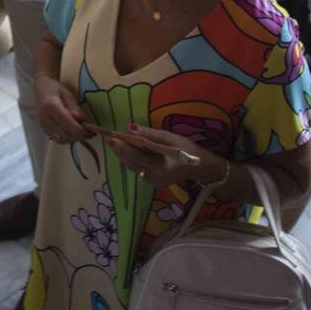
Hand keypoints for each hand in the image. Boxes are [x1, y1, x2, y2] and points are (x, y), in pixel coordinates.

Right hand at [37, 76, 88, 143]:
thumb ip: (74, 106)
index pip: (68, 123)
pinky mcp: (44, 130)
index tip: (92, 131)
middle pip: (66, 134)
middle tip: (91, 134)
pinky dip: (68, 139)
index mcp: (51, 106)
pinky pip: (58, 139)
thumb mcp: (67, 93)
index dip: (81, 130)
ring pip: (62, 139)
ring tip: (85, 134)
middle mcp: (46, 118)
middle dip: (80, 136)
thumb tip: (83, 117)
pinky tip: (74, 134)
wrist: (41, 90)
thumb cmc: (55, 89)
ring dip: (75, 139)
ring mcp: (44, 126)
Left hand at [101, 122, 215, 187]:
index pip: (138, 157)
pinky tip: (127, 151)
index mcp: (161, 167)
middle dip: (120, 151)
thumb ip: (150, 134)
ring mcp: (153, 182)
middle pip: (132, 164)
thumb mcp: (171, 138)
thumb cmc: (188, 150)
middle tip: (109, 139)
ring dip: (124, 156)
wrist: (201, 167)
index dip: (124, 148)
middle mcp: (154, 178)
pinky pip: (138, 169)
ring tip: (115, 144)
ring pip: (133, 168)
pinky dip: (132, 160)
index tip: (112, 139)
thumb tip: (131, 128)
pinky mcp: (153, 182)